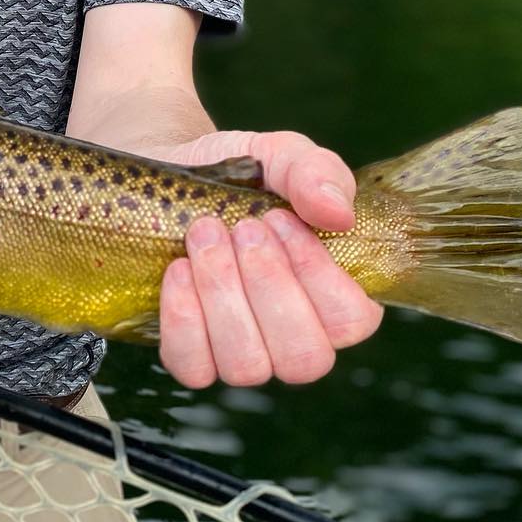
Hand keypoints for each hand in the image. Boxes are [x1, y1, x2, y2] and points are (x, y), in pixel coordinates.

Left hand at [156, 128, 382, 388]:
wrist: (170, 171)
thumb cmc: (241, 174)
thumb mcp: (282, 156)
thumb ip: (317, 173)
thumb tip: (339, 214)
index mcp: (332, 297)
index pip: (351, 322)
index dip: (318, 276)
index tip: (280, 218)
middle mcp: (292, 339)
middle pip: (302, 357)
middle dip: (268, 285)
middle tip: (243, 225)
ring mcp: (240, 355)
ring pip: (246, 365)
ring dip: (224, 294)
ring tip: (204, 234)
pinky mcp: (190, 356)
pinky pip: (192, 365)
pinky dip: (184, 317)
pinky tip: (178, 269)